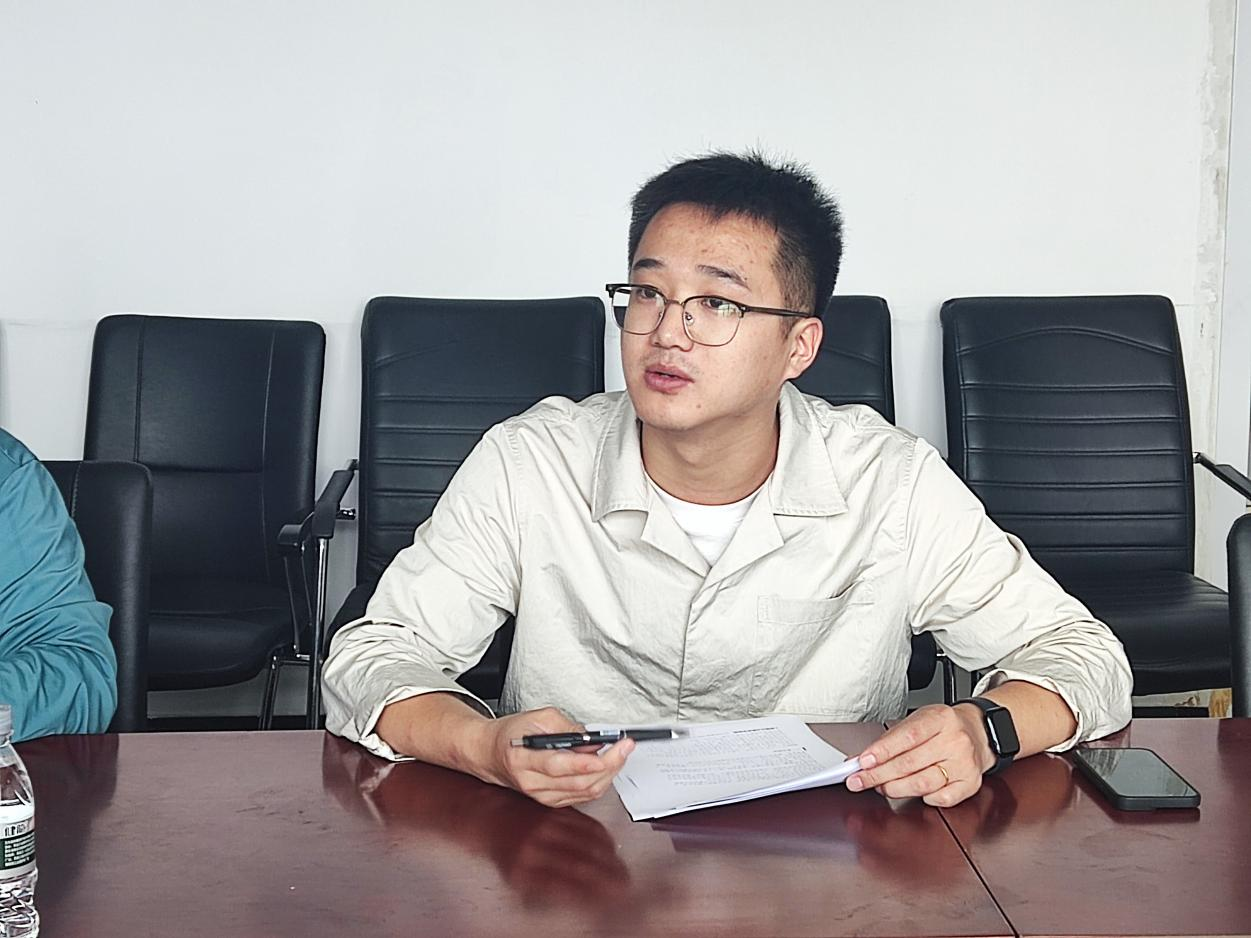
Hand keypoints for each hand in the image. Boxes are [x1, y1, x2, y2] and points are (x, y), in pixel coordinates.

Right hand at [474, 707, 634, 808]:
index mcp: (524, 760)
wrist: (491, 754)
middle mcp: (533, 784)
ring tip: (619, 754)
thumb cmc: (511, 734)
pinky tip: (605, 766)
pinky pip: (582, 796)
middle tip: (625, 747)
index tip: (614, 748)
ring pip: (585, 792)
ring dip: (608, 773)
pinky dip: (599, 781)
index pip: (560, 766)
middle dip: (609, 764)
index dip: (590, 760)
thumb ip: (567, 727)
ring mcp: (542, 796)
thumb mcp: (537, 717)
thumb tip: (593, 740)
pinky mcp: (551, 801)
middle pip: (579, 781)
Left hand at [845, 703, 994, 806]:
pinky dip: (925, 799)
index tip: (862, 762)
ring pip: (923, 783)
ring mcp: (964, 763)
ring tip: (881, 787)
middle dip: (879, 775)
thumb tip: (862, 759)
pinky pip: (943, 798)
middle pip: (910, 763)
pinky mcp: (971, 783)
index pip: (907, 736)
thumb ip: (891, 739)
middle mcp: (955, 741)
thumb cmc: (943, 727)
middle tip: (860, 780)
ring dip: (896, 788)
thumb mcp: (918, 720)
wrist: (979, 732)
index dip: (882, 751)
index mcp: (940, 719)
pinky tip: (915, 793)